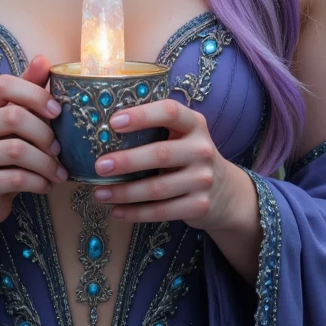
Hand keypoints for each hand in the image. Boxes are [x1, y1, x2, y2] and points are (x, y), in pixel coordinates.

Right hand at [0, 54, 68, 232]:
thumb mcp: (7, 119)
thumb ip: (24, 91)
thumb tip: (42, 59)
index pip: (2, 84)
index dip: (35, 93)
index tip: (58, 110)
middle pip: (13, 116)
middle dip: (45, 132)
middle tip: (59, 147)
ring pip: (17, 150)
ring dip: (47, 162)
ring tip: (58, 171)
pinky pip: (17, 179)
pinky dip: (39, 182)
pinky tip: (46, 184)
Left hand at [92, 97, 235, 225]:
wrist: (225, 191)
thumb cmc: (189, 157)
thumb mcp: (183, 137)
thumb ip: (156, 131)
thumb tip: (104, 134)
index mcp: (194, 124)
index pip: (170, 112)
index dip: (142, 115)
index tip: (113, 122)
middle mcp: (202, 149)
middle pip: (160, 154)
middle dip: (126, 161)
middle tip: (100, 167)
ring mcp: (203, 179)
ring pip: (157, 188)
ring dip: (124, 192)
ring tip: (100, 193)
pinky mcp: (199, 206)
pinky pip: (162, 211)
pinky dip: (135, 213)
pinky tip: (116, 211)